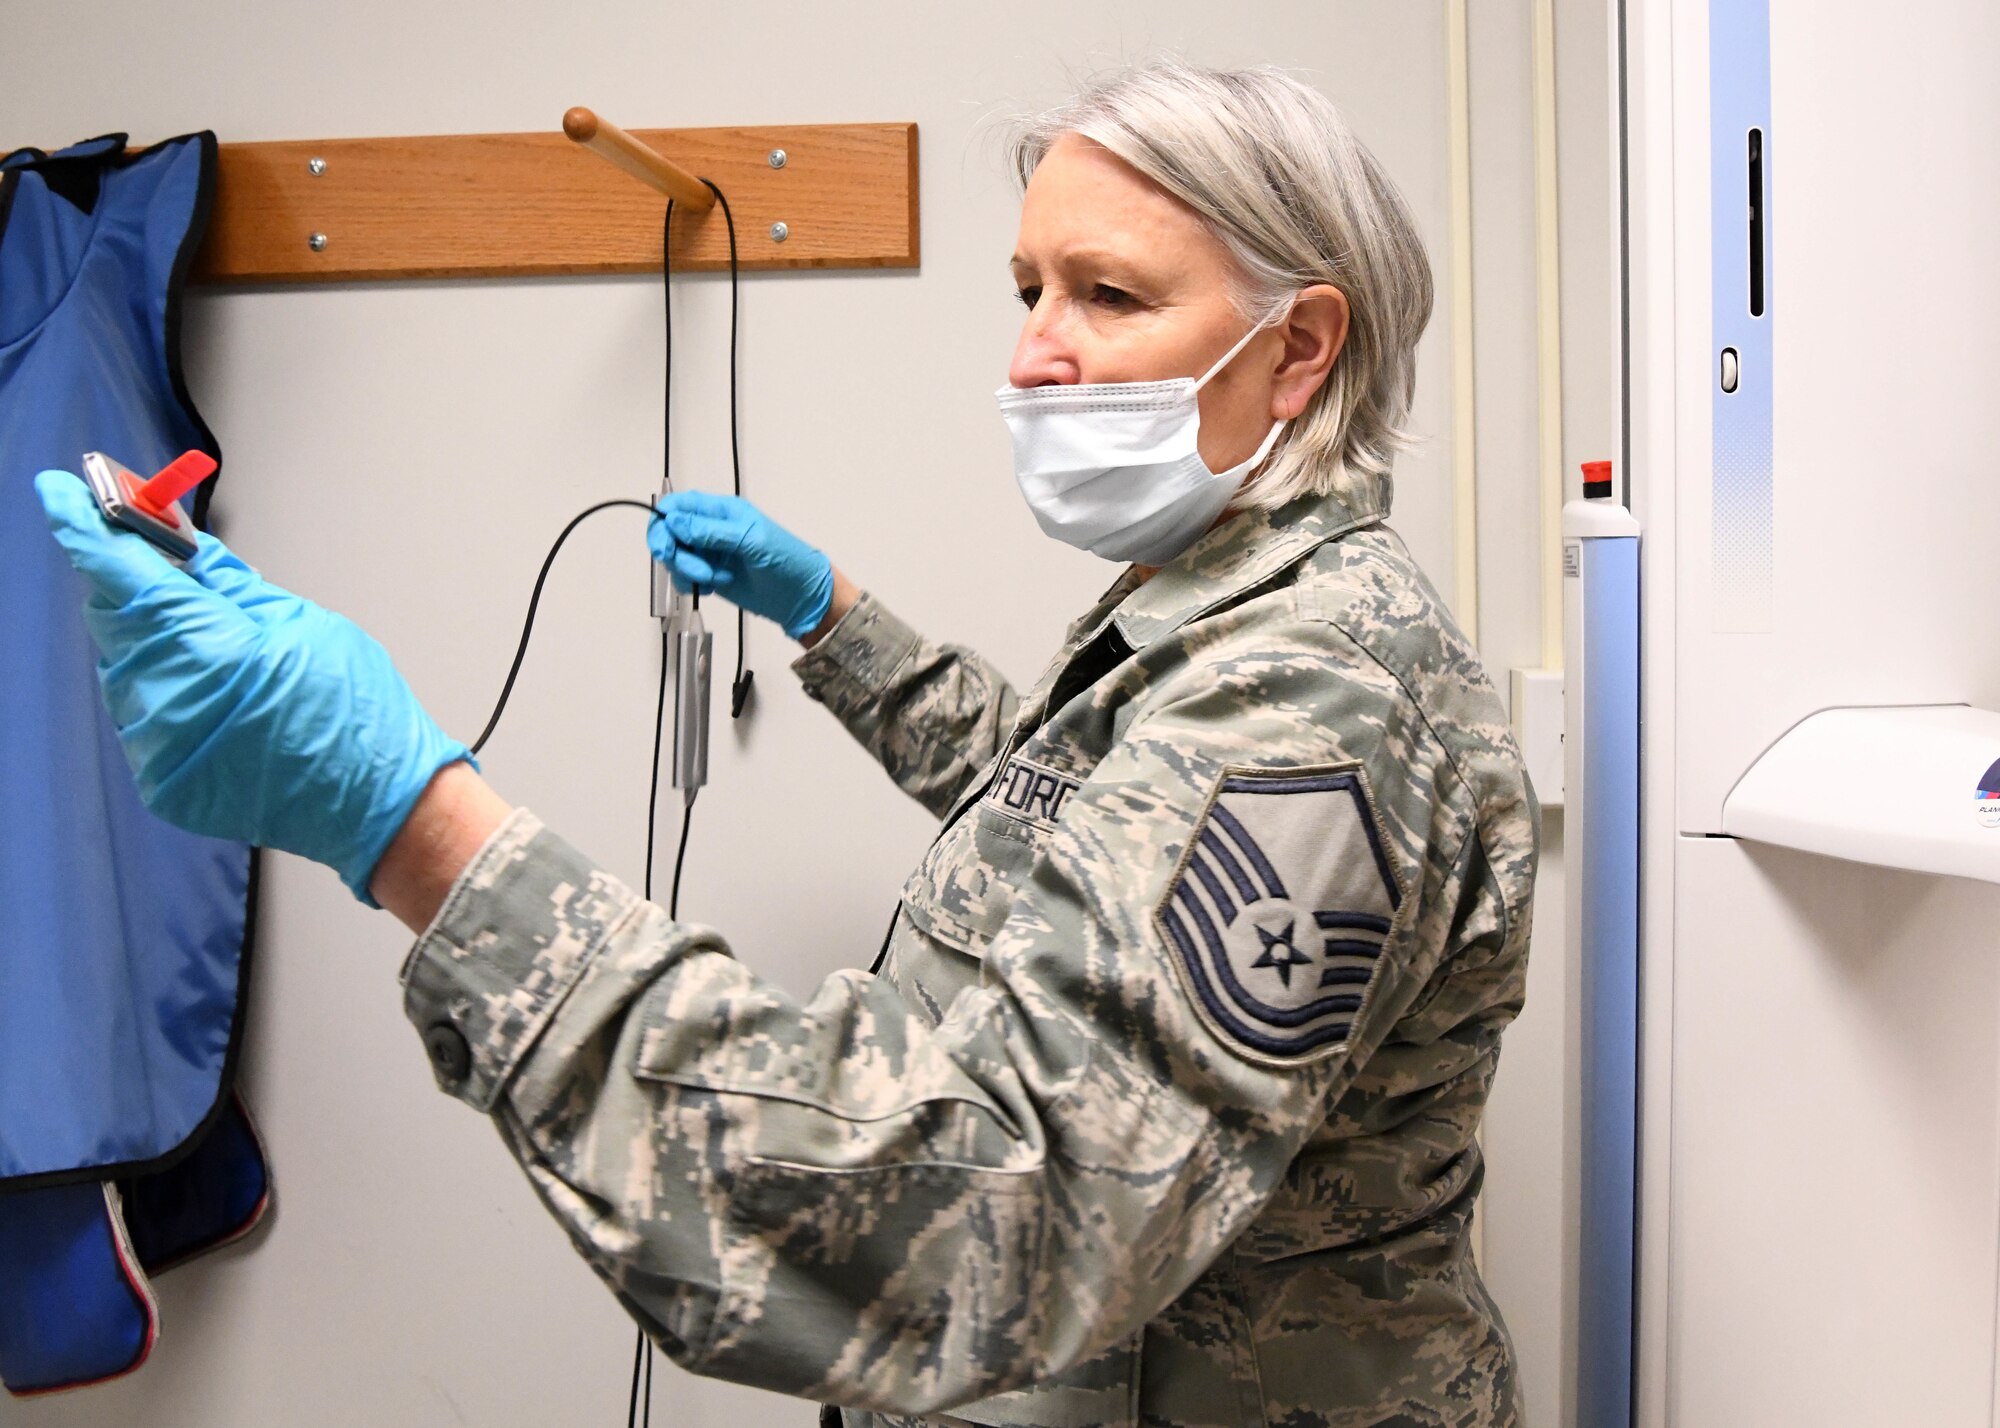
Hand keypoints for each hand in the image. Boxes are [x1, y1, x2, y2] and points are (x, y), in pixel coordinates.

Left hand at [36, 470, 471, 903]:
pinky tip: (214, 689)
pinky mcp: (160, 778)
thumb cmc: (357, 715)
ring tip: (214, 642)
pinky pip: (139, 711)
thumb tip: (175, 536)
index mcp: (211, 650)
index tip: (60, 492)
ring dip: (152, 637)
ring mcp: (158, 747)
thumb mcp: (302, 623)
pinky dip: (164, 686)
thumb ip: (225, 581)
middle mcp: (168, 702)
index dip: (84, 525)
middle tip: (160, 555)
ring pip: (122, 662)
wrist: (378, 807)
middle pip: (114, 614)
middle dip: (132, 580)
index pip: (121, 572)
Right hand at [648, 492, 833, 639]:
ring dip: (688, 570)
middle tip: (691, 570)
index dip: (664, 520)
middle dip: (674, 551)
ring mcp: (709, 552)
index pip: (679, 505)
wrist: (801, 597)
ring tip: (715, 579)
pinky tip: (712, 588)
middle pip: (669, 531)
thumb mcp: (750, 541)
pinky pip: (684, 576)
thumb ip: (711, 531)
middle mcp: (711, 528)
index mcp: (722, 511)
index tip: (667, 544)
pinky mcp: (709, 574)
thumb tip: (673, 521)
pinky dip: (691, 583)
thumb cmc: (787, 560)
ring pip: (675, 555)